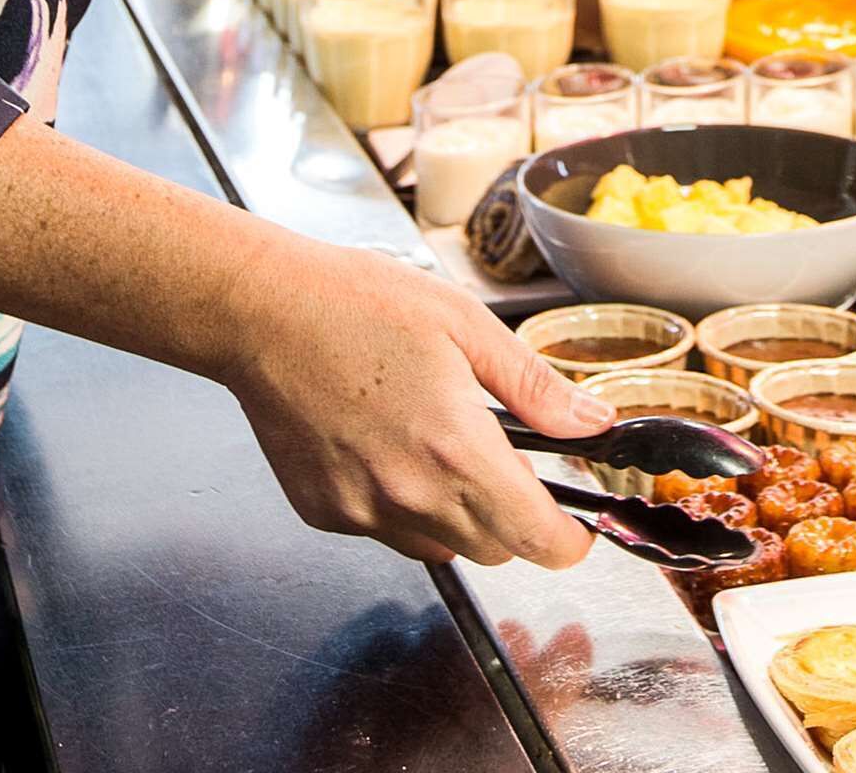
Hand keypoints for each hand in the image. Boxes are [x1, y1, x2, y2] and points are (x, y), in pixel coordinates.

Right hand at [208, 228, 609, 569]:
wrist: (262, 311)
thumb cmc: (357, 303)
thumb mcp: (465, 326)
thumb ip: (535, 386)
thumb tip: (593, 422)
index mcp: (457, 450)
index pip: (536, 540)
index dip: (567, 542)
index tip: (574, 530)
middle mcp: (411, 495)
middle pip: (494, 551)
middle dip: (512, 518)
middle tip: (499, 459)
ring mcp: (363, 510)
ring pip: (439, 546)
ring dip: (456, 516)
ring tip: (433, 444)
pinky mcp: (325, 512)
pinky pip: (385, 530)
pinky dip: (399, 505)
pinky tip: (384, 446)